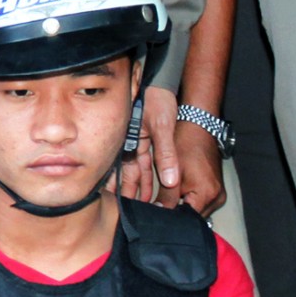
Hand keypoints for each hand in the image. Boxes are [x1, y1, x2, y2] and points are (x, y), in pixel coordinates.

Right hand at [120, 86, 179, 202]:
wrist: (158, 82)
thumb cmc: (156, 99)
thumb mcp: (163, 126)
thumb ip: (167, 154)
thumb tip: (170, 180)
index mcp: (130, 144)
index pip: (126, 174)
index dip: (125, 191)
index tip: (124, 208)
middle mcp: (129, 147)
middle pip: (126, 177)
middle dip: (127, 195)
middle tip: (128, 214)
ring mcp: (135, 146)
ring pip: (133, 174)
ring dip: (136, 190)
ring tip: (139, 208)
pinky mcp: (144, 144)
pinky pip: (142, 166)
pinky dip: (144, 180)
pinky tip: (146, 193)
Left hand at [157, 120, 225, 215]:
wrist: (199, 128)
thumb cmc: (186, 144)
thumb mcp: (172, 171)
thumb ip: (165, 196)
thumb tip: (158, 212)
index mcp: (207, 194)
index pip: (186, 219)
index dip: (169, 219)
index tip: (155, 217)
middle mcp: (217, 197)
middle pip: (192, 218)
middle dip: (174, 215)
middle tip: (157, 210)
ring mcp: (218, 195)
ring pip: (195, 212)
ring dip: (180, 209)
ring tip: (165, 202)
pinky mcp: (215, 191)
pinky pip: (199, 203)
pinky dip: (186, 202)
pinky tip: (174, 197)